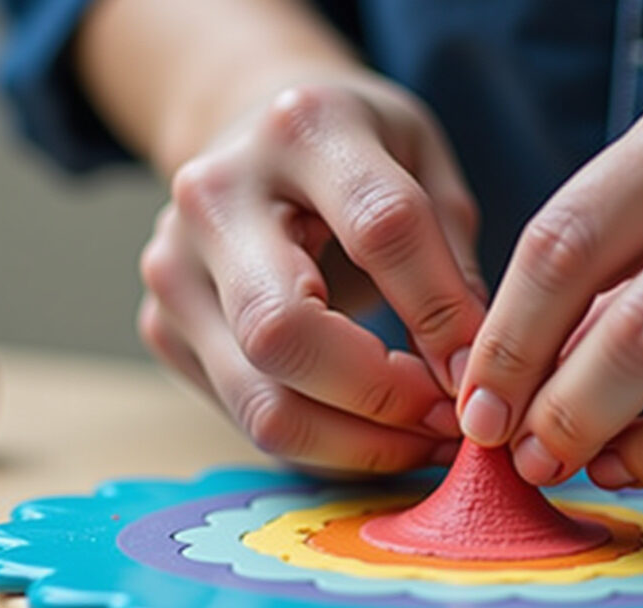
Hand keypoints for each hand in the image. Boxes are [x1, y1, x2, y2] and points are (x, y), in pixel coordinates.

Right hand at [138, 76, 486, 472]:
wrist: (249, 134)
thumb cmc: (357, 151)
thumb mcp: (424, 163)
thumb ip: (448, 260)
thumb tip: (465, 373)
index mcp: (301, 127)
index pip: (381, 230)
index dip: (439, 311)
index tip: (479, 367)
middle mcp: (216, 195)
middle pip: (285, 332)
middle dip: (382, 397)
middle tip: (448, 418)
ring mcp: (175, 267)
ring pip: (262, 400)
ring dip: (356, 443)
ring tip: (421, 440)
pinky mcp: (163, 328)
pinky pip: (248, 418)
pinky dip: (323, 445)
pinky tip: (375, 434)